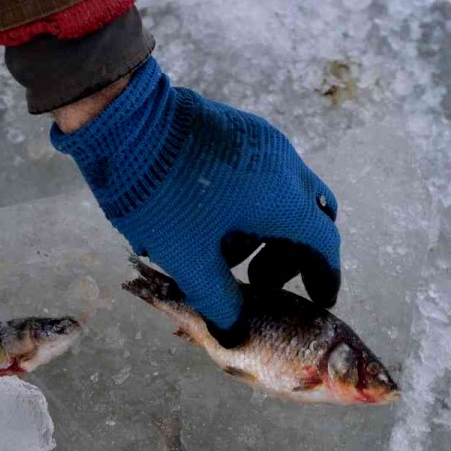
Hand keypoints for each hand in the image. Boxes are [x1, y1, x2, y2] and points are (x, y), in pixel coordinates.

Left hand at [52, 58, 340, 347]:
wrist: (126, 121)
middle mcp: (284, 164)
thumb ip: (218, 299)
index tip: (320, 299)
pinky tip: (211, 223)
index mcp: (283, 197)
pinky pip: (260, 174)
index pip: (323, 243)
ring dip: (265, 231)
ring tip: (223, 255)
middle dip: (290, 255)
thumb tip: (234, 330)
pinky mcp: (238, 129)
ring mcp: (262, 141)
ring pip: (284, 194)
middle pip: (310, 217)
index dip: (324, 276)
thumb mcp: (189, 258)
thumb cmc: (162, 196)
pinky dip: (250, 205)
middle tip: (257, 283)